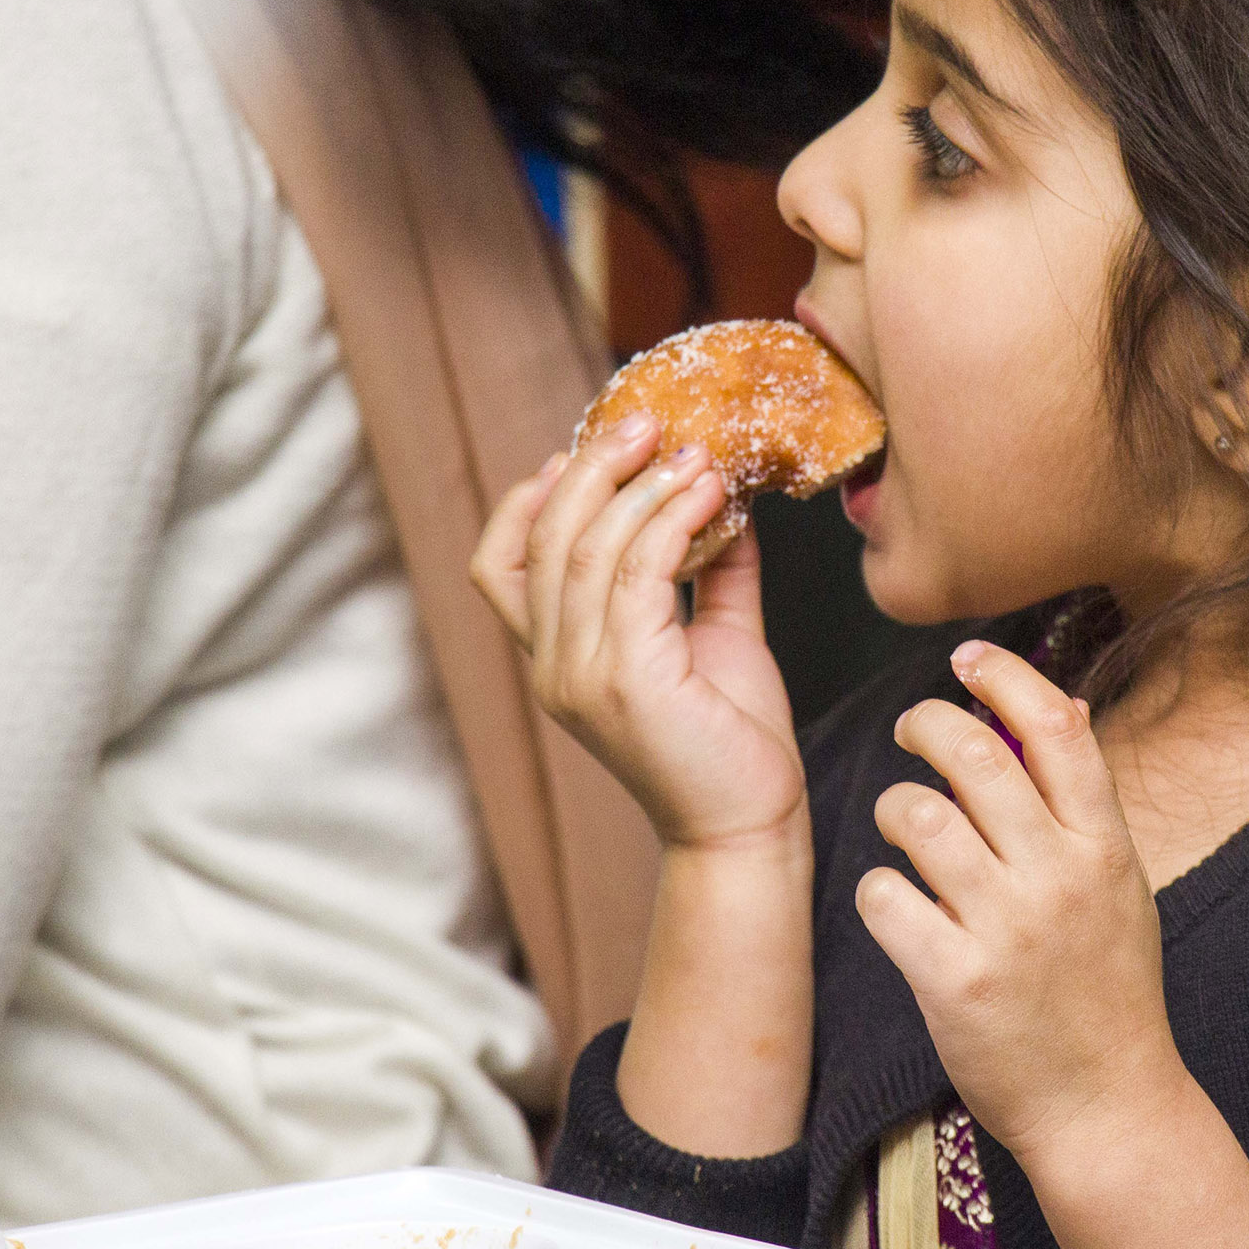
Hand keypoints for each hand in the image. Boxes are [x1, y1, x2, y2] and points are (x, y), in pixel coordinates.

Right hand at [471, 414, 803, 849]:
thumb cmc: (733, 741)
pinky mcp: (626, 680)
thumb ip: (710, 569)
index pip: (498, 565)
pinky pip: (637, 572)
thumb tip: (721, 496)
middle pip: (542, 539)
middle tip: (645, 423)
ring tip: (694, 455)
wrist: (750, 824)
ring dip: (642, 487)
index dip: (530, 500)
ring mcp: (581, 676)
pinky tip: (711, 495)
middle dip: (591, 468)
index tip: (582, 451)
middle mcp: (552, 667)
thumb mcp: (715, 636)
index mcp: (556, 658)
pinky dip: (672, 520)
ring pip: (586, 548)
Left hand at [856, 640, 1182, 1157]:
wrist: (1106, 1106)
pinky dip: (878, 893)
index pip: (1056, 726)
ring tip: (902, 830)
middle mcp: (1058, 877)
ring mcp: (1006, 930)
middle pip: (974, 755)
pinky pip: (884, 897)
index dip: (1003, 676)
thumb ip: (1086, 802)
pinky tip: (897, 907)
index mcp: (1104, 845)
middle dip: (924, 724)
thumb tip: (1062, 707)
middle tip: (909, 733)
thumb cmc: (1107, 991)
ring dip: (893, 809)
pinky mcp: (954, 981)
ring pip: (916, 816)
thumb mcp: (1121, 886)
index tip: (966, 660)